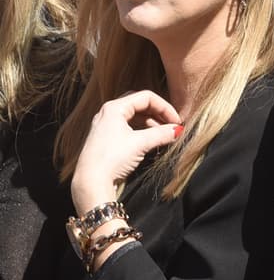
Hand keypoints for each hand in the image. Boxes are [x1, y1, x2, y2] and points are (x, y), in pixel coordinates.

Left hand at [71, 90, 182, 214]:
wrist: (90, 182)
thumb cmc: (112, 158)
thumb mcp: (141, 144)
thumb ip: (162, 134)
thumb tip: (177, 130)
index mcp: (114, 108)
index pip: (147, 97)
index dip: (165, 108)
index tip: (177, 121)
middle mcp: (108, 113)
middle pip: (140, 105)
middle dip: (158, 114)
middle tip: (172, 125)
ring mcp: (106, 125)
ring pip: (134, 116)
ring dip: (151, 123)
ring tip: (164, 135)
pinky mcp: (106, 138)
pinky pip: (128, 127)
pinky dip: (142, 131)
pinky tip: (151, 141)